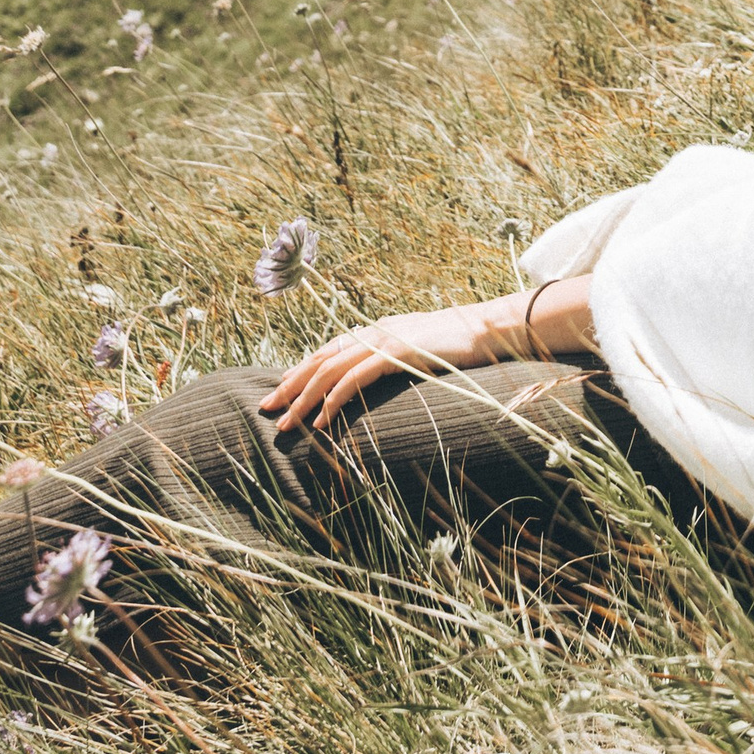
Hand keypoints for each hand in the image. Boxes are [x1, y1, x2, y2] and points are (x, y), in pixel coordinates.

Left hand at [258, 282, 593, 436]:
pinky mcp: (395, 353)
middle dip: (290, 386)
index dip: (300, 371)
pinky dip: (334, 399)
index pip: (327, 351)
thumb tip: (376, 380)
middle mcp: (373, 331)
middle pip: (320, 359)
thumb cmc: (457, 345)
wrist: (487, 329)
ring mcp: (383, 340)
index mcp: (375, 329)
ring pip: (330, 370)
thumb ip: (394, 360)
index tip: (279, 393)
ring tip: (287, 423)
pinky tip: (321, 420)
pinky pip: (355, 379)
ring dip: (304, 398)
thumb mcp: (418, 351)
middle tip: (267, 411)